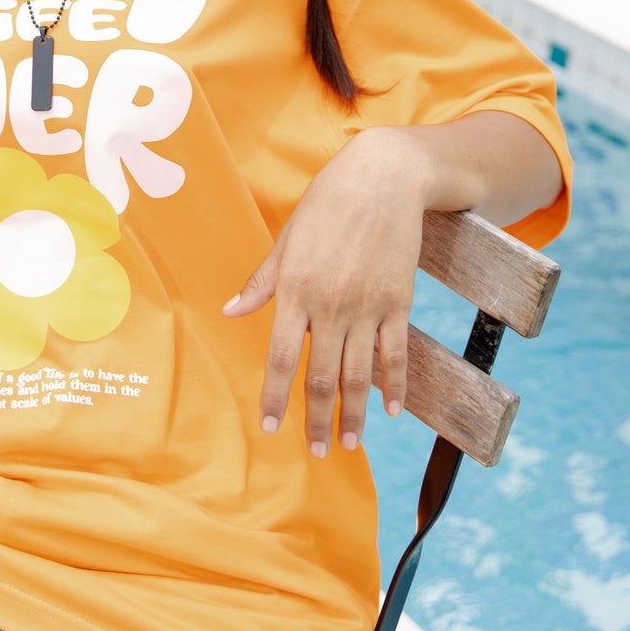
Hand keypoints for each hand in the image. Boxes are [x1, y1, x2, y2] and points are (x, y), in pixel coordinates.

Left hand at [223, 127, 427, 455]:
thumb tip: (231, 312)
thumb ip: (262, 282)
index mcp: (296, 290)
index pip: (281, 358)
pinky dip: (395, 386)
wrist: (384, 177)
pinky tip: (391, 411)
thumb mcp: (288, 240)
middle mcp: (330, 305)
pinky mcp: (398, 302)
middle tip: (318, 452)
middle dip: (318, 420)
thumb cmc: (327, 204)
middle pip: (323, 377)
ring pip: (360, 375)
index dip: (275, 397)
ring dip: (354, 415)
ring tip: (349, 444)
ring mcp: (367, 306)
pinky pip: (396, 354)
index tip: (270, 428)